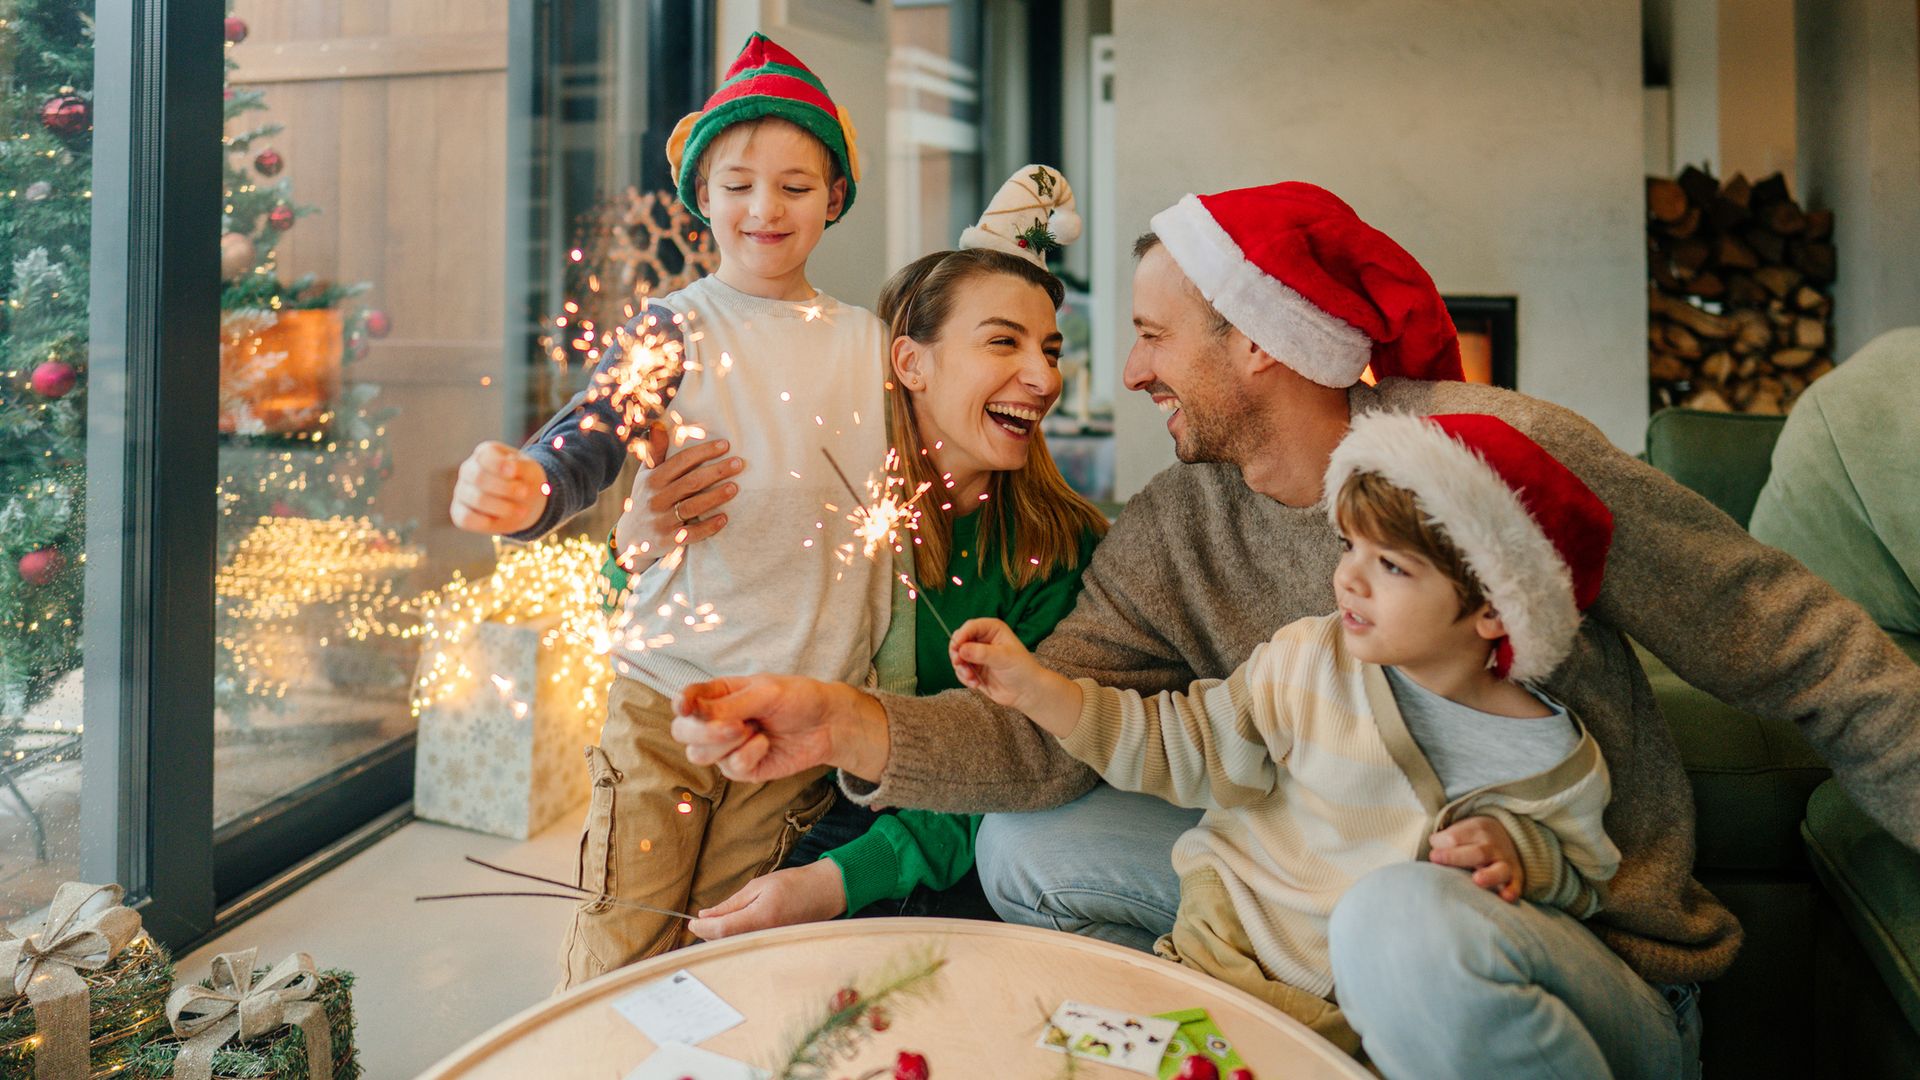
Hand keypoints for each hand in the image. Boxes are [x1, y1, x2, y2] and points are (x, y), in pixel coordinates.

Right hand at [450, 441, 547, 534]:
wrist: (525, 504)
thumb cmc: (526, 482)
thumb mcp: (531, 471)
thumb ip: (521, 467)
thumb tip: (510, 466)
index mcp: (485, 453)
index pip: (485, 455)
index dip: (499, 465)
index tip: (515, 473)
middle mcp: (468, 470)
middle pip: (478, 477)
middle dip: (505, 488)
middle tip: (525, 493)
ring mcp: (462, 491)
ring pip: (475, 499)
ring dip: (502, 507)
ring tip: (522, 511)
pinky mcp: (459, 512)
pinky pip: (466, 519)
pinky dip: (486, 522)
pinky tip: (503, 521)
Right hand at [613, 425, 743, 567]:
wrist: (630, 539)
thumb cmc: (645, 500)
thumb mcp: (645, 476)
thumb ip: (655, 453)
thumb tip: (659, 425)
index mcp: (652, 480)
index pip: (681, 461)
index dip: (703, 452)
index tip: (725, 445)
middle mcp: (656, 499)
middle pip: (690, 482)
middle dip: (716, 471)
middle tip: (738, 463)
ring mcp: (661, 521)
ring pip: (692, 507)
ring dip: (715, 497)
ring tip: (735, 488)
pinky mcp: (668, 541)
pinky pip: (691, 534)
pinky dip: (708, 527)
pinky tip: (724, 518)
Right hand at [671, 675, 888, 782]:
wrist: (828, 724)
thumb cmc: (797, 698)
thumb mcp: (765, 693)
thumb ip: (728, 704)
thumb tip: (690, 711)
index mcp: (718, 695)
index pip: (686, 700)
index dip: (680, 704)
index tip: (685, 707)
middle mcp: (716, 721)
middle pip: (682, 732)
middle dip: (703, 732)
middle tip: (736, 725)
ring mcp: (726, 747)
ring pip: (699, 755)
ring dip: (726, 744)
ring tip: (754, 730)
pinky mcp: (742, 769)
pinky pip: (730, 768)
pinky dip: (749, 755)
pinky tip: (766, 744)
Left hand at [688, 860, 846, 939]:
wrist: (824, 892)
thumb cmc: (793, 884)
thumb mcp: (758, 886)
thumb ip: (731, 904)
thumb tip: (706, 914)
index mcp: (759, 917)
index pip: (721, 929)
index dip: (702, 927)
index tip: (691, 921)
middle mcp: (764, 935)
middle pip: (725, 941)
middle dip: (708, 933)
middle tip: (699, 921)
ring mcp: (769, 943)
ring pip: (734, 946)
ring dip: (719, 937)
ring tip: (715, 923)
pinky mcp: (773, 946)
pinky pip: (746, 946)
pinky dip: (734, 938)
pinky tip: (732, 928)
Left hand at [1428, 815, 1524, 901]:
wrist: (1505, 837)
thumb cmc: (1470, 840)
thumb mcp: (1459, 831)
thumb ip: (1444, 842)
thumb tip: (1434, 857)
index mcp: (1476, 830)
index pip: (1454, 838)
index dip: (1440, 845)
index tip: (1432, 855)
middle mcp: (1492, 846)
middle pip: (1476, 852)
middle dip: (1455, 856)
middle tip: (1435, 858)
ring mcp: (1505, 863)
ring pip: (1499, 869)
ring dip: (1489, 875)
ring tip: (1477, 880)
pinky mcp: (1515, 878)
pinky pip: (1515, 885)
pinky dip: (1512, 891)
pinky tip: (1505, 897)